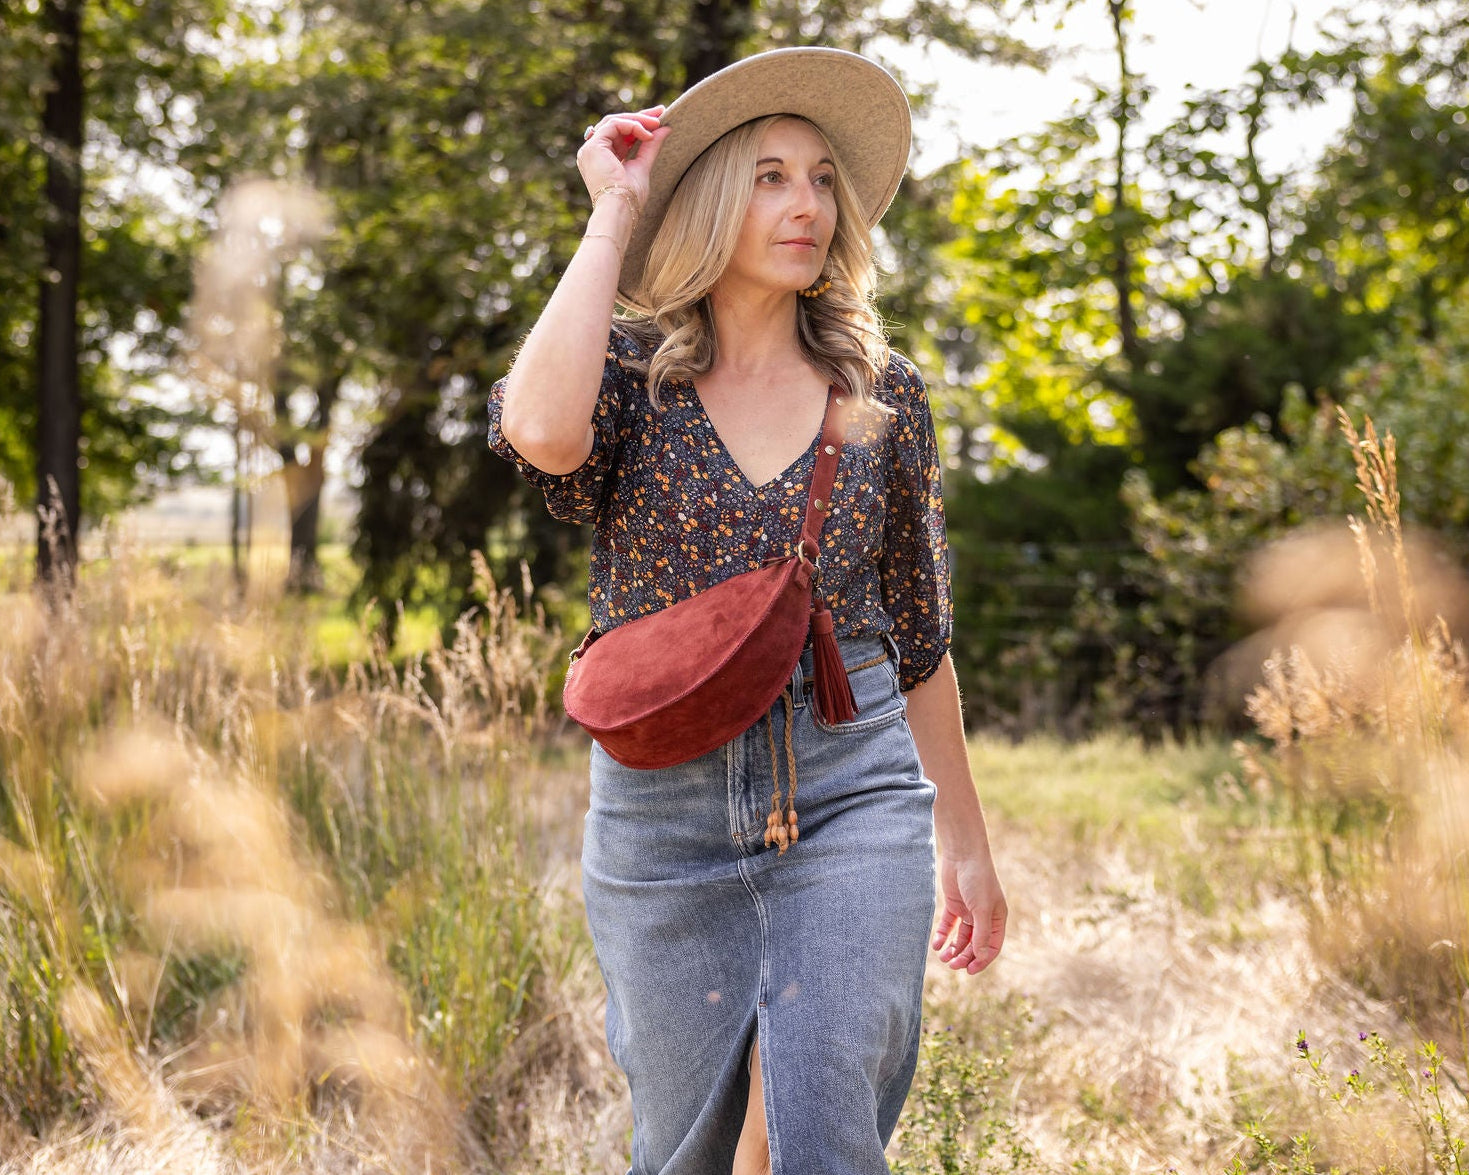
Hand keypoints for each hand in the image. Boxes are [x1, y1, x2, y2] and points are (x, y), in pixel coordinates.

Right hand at [576, 105, 669, 210]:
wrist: (620, 208)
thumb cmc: (630, 197)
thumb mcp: (643, 165)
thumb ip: (650, 147)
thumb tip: (665, 128)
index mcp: (601, 158)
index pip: (619, 134)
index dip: (638, 124)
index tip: (658, 120)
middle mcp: (593, 151)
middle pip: (616, 124)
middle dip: (639, 117)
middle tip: (660, 111)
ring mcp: (590, 148)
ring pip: (614, 121)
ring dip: (637, 120)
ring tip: (657, 124)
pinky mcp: (593, 146)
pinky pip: (614, 125)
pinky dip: (632, 126)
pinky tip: (647, 134)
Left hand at [931, 850, 1006, 973]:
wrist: (963, 854)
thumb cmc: (978, 879)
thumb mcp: (981, 908)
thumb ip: (981, 933)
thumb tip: (981, 957)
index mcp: (997, 919)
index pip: (992, 946)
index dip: (982, 960)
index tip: (969, 971)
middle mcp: (984, 917)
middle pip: (975, 944)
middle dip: (964, 956)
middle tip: (952, 965)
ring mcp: (968, 911)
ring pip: (961, 937)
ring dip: (953, 949)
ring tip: (943, 958)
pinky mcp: (954, 905)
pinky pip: (948, 925)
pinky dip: (943, 935)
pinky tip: (936, 945)